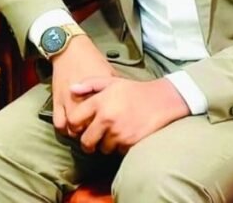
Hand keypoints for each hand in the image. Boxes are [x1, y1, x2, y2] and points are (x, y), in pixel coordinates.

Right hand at [49, 36, 116, 137]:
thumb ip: (115, 92)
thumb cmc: (92, 60)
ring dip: (77, 134)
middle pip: (88, 130)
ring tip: (83, 133)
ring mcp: (68, 103)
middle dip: (93, 136)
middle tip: (97, 136)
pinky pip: (58, 123)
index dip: (108, 131)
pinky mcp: (56, 101)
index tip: (110, 131)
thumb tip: (127, 106)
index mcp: (99, 96)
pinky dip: (64, 128)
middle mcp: (83, 102)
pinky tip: (69, 126)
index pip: (104, 122)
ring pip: (72, 130)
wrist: (71, 49)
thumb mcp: (109, 74)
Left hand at [67, 76, 189, 153]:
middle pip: (86, 141)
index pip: (74, 121)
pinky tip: (124, 137)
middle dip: (87, 143)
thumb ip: (89, 84)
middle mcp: (106, 118)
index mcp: (99, 102)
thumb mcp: (111, 81)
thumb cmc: (134, 90)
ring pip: (102, 148)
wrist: (161, 100)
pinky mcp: (130, 142)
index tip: (79, 127)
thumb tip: (71, 90)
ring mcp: (118, 132)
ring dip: (105, 145)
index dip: (74, 126)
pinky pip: (118, 151)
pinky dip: (119, 147)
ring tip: (111, 135)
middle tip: (91, 141)